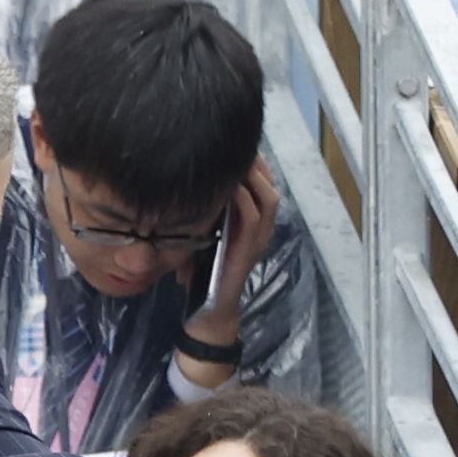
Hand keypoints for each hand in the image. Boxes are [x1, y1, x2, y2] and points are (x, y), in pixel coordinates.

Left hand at [182, 155, 278, 341]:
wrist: (208, 312)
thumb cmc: (202, 273)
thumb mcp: (205, 233)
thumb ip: (206, 209)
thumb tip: (187, 181)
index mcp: (254, 224)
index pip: (263, 183)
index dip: (253, 162)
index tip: (234, 144)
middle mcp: (262, 230)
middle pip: (270, 184)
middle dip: (255, 163)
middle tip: (235, 146)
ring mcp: (258, 241)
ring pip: (268, 198)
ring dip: (253, 177)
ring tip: (236, 161)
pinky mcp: (247, 252)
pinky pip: (251, 218)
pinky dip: (242, 199)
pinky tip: (228, 187)